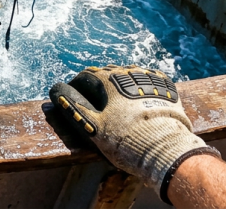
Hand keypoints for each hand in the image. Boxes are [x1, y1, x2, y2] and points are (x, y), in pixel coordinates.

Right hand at [49, 65, 218, 202]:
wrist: (168, 151)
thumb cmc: (126, 140)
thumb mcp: (94, 128)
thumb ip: (74, 107)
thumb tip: (57, 91)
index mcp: (109, 79)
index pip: (85, 76)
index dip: (76, 88)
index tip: (74, 100)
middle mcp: (129, 73)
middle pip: (107, 74)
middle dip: (98, 87)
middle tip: (96, 106)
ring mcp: (149, 79)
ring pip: (127, 77)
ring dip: (118, 87)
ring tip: (117, 106)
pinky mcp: (167, 88)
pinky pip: (146, 82)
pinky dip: (138, 90)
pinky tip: (138, 104)